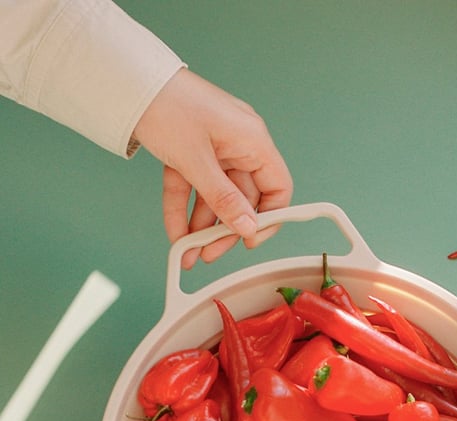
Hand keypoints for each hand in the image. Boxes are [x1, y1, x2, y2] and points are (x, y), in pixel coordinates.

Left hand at [133, 69, 293, 267]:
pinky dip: (183, 209)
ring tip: (189, 251)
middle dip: (225, 229)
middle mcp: (238, 145)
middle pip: (242, 199)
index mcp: (252, 140)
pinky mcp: (192, 151)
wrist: (129, 81)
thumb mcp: (197, 160)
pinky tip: (176, 233)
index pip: (277, 188)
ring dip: (202, 226)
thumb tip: (247, 227)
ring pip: (215, 197)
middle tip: (210, 253)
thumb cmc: (167, 105)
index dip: (268, 218)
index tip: (249, 240)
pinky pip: (193, 187)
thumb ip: (224, 198)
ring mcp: (215, 148)